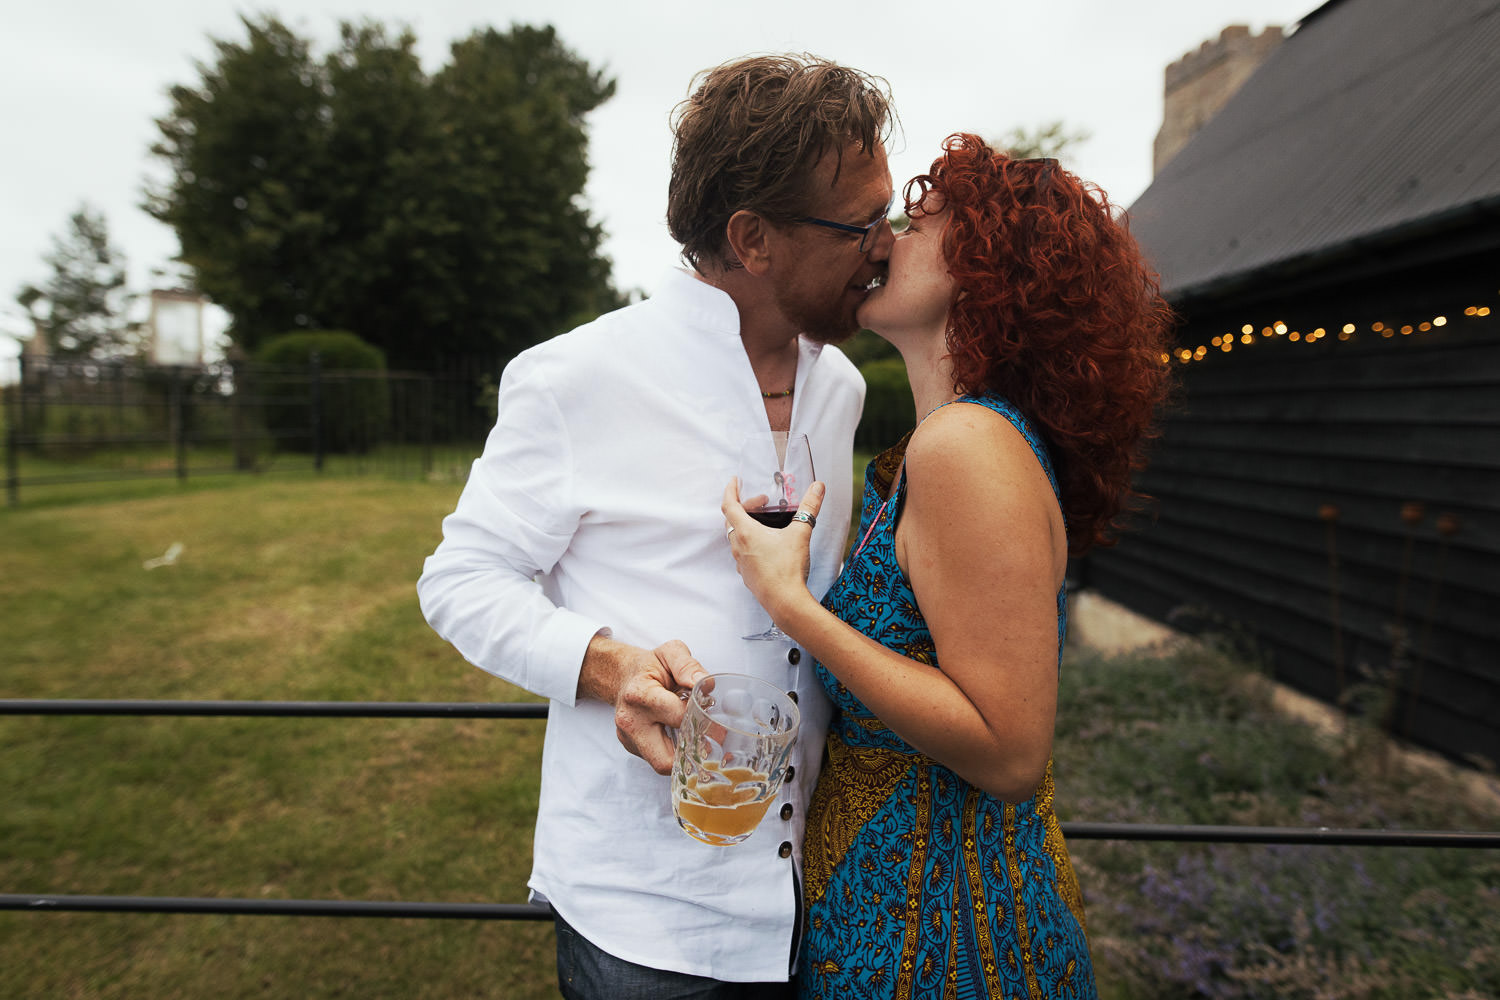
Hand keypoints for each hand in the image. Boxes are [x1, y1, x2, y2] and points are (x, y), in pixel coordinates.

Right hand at [607, 638, 707, 774]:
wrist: (622, 674)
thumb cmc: (649, 666)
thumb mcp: (670, 653)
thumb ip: (688, 666)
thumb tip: (706, 686)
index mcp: (640, 695)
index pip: (679, 718)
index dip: (700, 717)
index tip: (710, 714)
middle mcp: (630, 721)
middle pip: (665, 760)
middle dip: (689, 754)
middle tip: (706, 739)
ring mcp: (627, 737)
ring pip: (661, 765)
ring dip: (681, 754)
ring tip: (691, 735)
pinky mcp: (629, 746)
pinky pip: (655, 759)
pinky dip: (671, 751)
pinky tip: (677, 734)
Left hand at [722, 478, 824, 622]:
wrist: (785, 602)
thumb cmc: (788, 569)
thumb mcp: (800, 534)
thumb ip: (809, 508)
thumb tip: (818, 488)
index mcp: (746, 533)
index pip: (729, 505)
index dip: (730, 490)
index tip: (734, 481)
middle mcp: (738, 547)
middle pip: (732, 520)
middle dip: (744, 506)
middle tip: (762, 502)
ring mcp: (741, 563)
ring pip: (735, 537)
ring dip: (746, 525)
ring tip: (764, 523)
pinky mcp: (747, 575)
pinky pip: (742, 553)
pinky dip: (749, 543)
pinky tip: (766, 546)